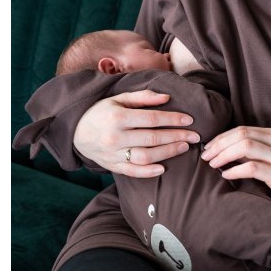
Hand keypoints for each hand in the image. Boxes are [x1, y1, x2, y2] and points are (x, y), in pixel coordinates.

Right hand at [74, 90, 199, 176]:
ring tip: (184, 147)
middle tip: (195, 136)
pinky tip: (163, 168)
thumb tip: (166, 98)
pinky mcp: (112, 166)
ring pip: (146, 157)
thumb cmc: (101, 112)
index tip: (189, 120)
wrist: (75, 131)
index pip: (152, 119)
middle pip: (153, 139)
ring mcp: (113, 154)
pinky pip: (133, 172)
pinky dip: (149, 172)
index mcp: (118, 118)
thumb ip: (142, 97)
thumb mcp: (118, 99)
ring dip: (168, 153)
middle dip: (177, 137)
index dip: (173, 120)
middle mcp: (116, 137)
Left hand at [200, 126, 270, 219]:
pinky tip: (226, 175)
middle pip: (241, 135)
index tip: (208, 148)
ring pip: (245, 147)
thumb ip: (251, 152)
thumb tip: (220, 149)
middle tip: (205, 157)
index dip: (221, 138)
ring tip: (213, 165)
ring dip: (224, 155)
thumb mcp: (270, 158)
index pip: (242, 129)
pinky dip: (235, 170)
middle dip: (219, 145)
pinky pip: (252, 167)